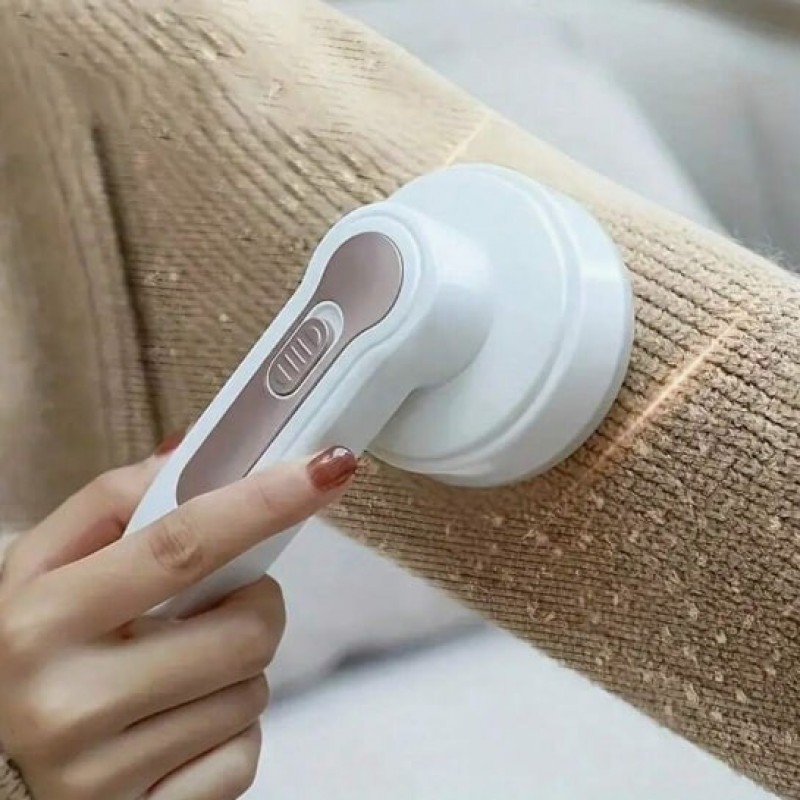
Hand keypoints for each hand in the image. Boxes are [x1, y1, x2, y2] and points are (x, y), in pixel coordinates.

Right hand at [0, 444, 356, 799]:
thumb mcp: (40, 568)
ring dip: (238, 668)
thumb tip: (189, 452)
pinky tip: (178, 725)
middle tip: (220, 602)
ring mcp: (106, 775)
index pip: (182, 545)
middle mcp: (69, 702)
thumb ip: (110, 503)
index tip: (326, 467)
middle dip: (256, 604)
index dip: (264, 500)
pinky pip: (245, 753)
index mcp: (43, 619)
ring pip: (253, 691)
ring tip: (179, 669)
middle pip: (246, 629)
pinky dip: (230, 731)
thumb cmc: (29, 649)